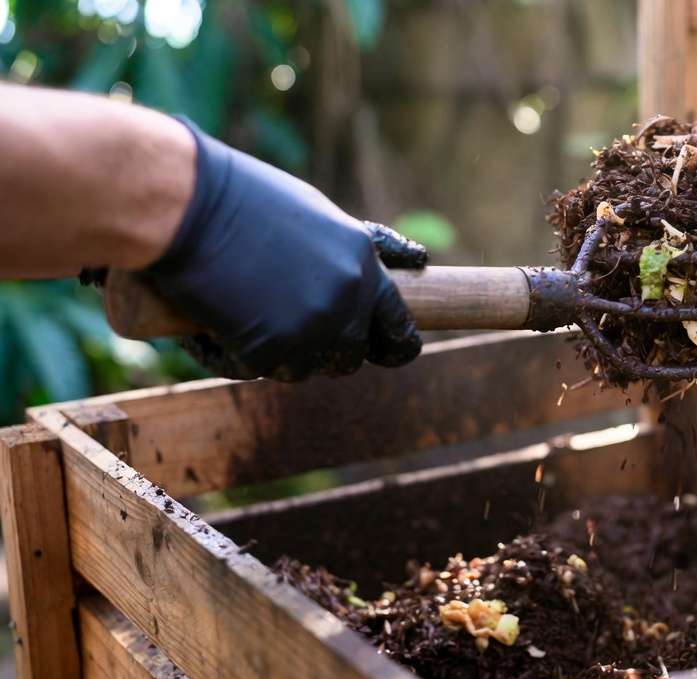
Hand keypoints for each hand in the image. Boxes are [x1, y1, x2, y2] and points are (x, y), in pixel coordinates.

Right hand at [141, 119, 427, 380]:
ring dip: (276, 354)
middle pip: (349, 357)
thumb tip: (418, 261)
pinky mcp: (267, 350)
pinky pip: (254, 370)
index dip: (394, 346)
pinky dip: (229, 355)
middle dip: (324, 351)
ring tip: (242, 314)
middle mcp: (346, 299)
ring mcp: (310, 328)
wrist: (186, 206)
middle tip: (285, 328)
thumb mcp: (318, 214)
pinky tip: (210, 325)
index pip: (398, 326)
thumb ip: (358, 251)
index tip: (389, 353)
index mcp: (362, 265)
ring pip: (303, 369)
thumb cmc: (242, 198)